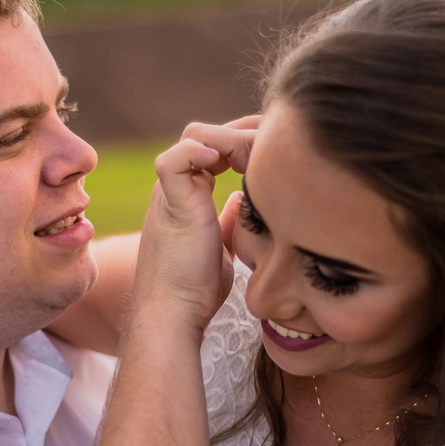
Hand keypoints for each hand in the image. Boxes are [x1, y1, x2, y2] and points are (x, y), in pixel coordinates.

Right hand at [131, 116, 257, 329]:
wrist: (173, 314)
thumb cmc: (195, 290)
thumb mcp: (222, 246)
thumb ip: (228, 220)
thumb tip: (241, 201)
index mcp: (187, 195)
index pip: (217, 147)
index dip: (244, 141)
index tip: (274, 152)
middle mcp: (175, 187)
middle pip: (208, 134)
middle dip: (244, 131)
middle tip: (275, 144)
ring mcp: (169, 192)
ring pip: (196, 136)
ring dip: (233, 139)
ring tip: (259, 160)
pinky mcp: (169, 203)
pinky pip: (175, 158)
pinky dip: (201, 150)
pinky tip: (236, 165)